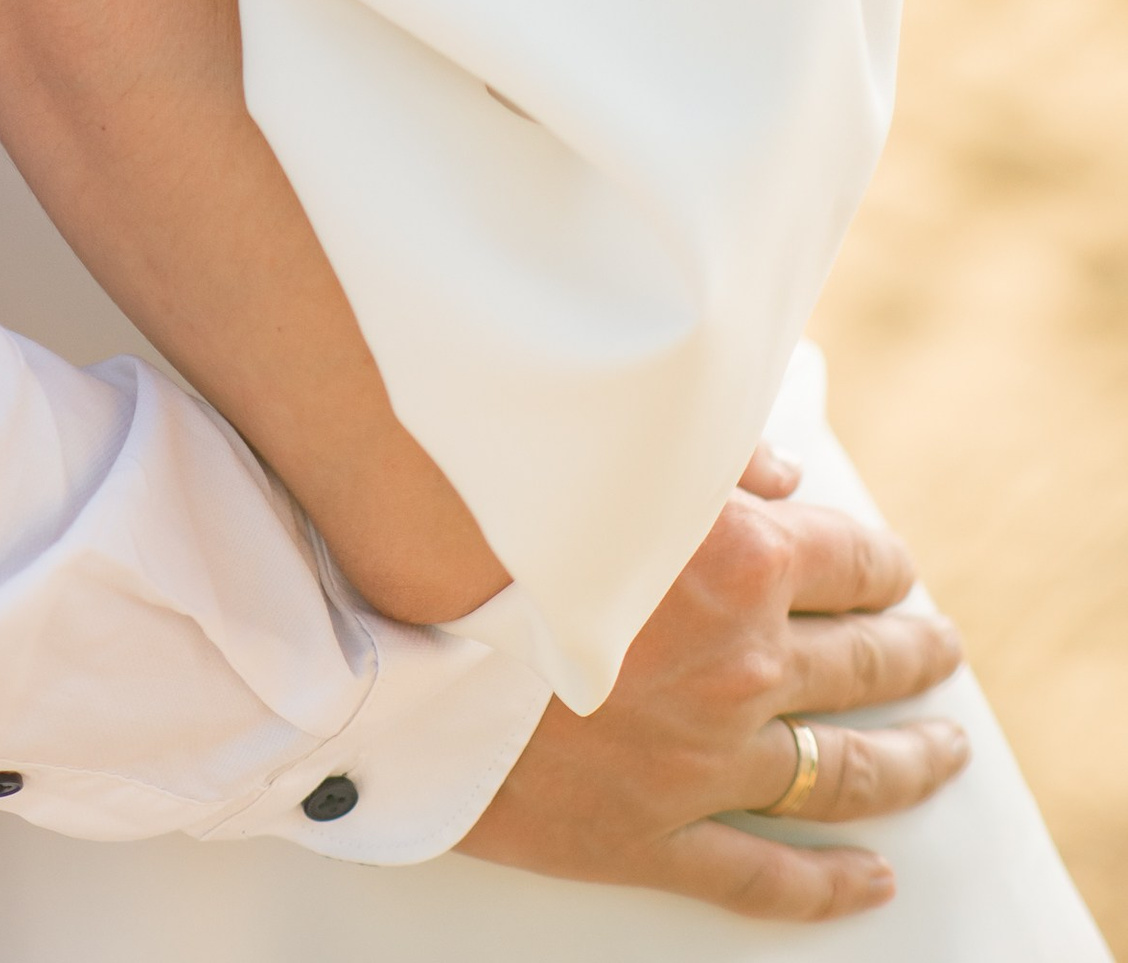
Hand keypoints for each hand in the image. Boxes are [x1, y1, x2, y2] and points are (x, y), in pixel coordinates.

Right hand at [462, 447, 969, 918]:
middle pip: (862, 662)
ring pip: (843, 775)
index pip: (850, 558)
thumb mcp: (607, 462)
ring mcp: (703, 763)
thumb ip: (708, 457)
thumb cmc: (490, 533)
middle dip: (910, 652)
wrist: (397, 648)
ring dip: (907, 763)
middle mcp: (740, 666)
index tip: (893, 567)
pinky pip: (766, 876)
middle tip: (938, 649)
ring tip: (943, 751)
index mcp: (737, 564)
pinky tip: (874, 880)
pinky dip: (832, 885)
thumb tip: (786, 475)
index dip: (881, 561)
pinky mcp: (652, 838)